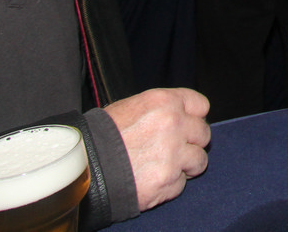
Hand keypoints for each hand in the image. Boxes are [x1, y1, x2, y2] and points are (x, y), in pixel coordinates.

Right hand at [104, 88, 210, 211]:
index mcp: (164, 102)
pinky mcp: (168, 181)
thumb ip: (161, 110)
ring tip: (164, 166)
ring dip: (186, 165)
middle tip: (175, 149)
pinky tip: (151, 179)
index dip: (194, 117)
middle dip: (192, 142)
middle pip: (203, 133)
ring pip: (199, 160)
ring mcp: (173, 154)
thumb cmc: (103, 136)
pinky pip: (181, 184)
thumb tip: (182, 115)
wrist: (83, 166)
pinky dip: (169, 184)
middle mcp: (173, 124)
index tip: (187, 125)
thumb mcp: (131, 107)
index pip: (200, 106)